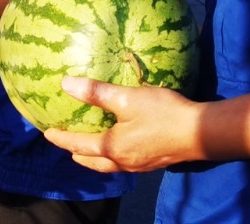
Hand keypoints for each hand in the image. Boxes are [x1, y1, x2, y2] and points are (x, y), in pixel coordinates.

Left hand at [41, 76, 202, 172]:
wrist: (202, 133)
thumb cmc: (163, 114)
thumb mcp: (127, 98)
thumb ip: (96, 92)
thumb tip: (66, 84)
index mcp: (113, 147)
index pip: (79, 145)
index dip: (62, 139)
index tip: (47, 133)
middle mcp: (124, 161)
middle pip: (94, 162)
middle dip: (77, 155)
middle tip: (66, 148)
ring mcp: (141, 165)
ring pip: (110, 165)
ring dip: (96, 159)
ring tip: (89, 152)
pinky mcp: (155, 161)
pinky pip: (126, 163)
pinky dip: (114, 158)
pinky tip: (121, 148)